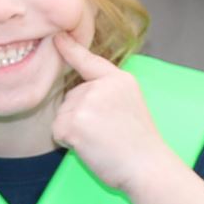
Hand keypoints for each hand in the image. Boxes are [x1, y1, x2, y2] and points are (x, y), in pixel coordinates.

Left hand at [48, 34, 177, 196]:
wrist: (147, 167)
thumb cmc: (140, 145)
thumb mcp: (130, 104)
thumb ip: (106, 92)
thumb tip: (77, 92)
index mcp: (119, 79)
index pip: (89, 61)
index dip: (70, 48)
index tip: (56, 36)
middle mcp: (101, 86)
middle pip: (71, 97)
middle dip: (80, 117)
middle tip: (107, 134)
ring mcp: (86, 103)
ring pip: (63, 115)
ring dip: (74, 131)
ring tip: (101, 141)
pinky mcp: (74, 123)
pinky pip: (58, 131)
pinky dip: (69, 144)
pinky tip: (91, 148)